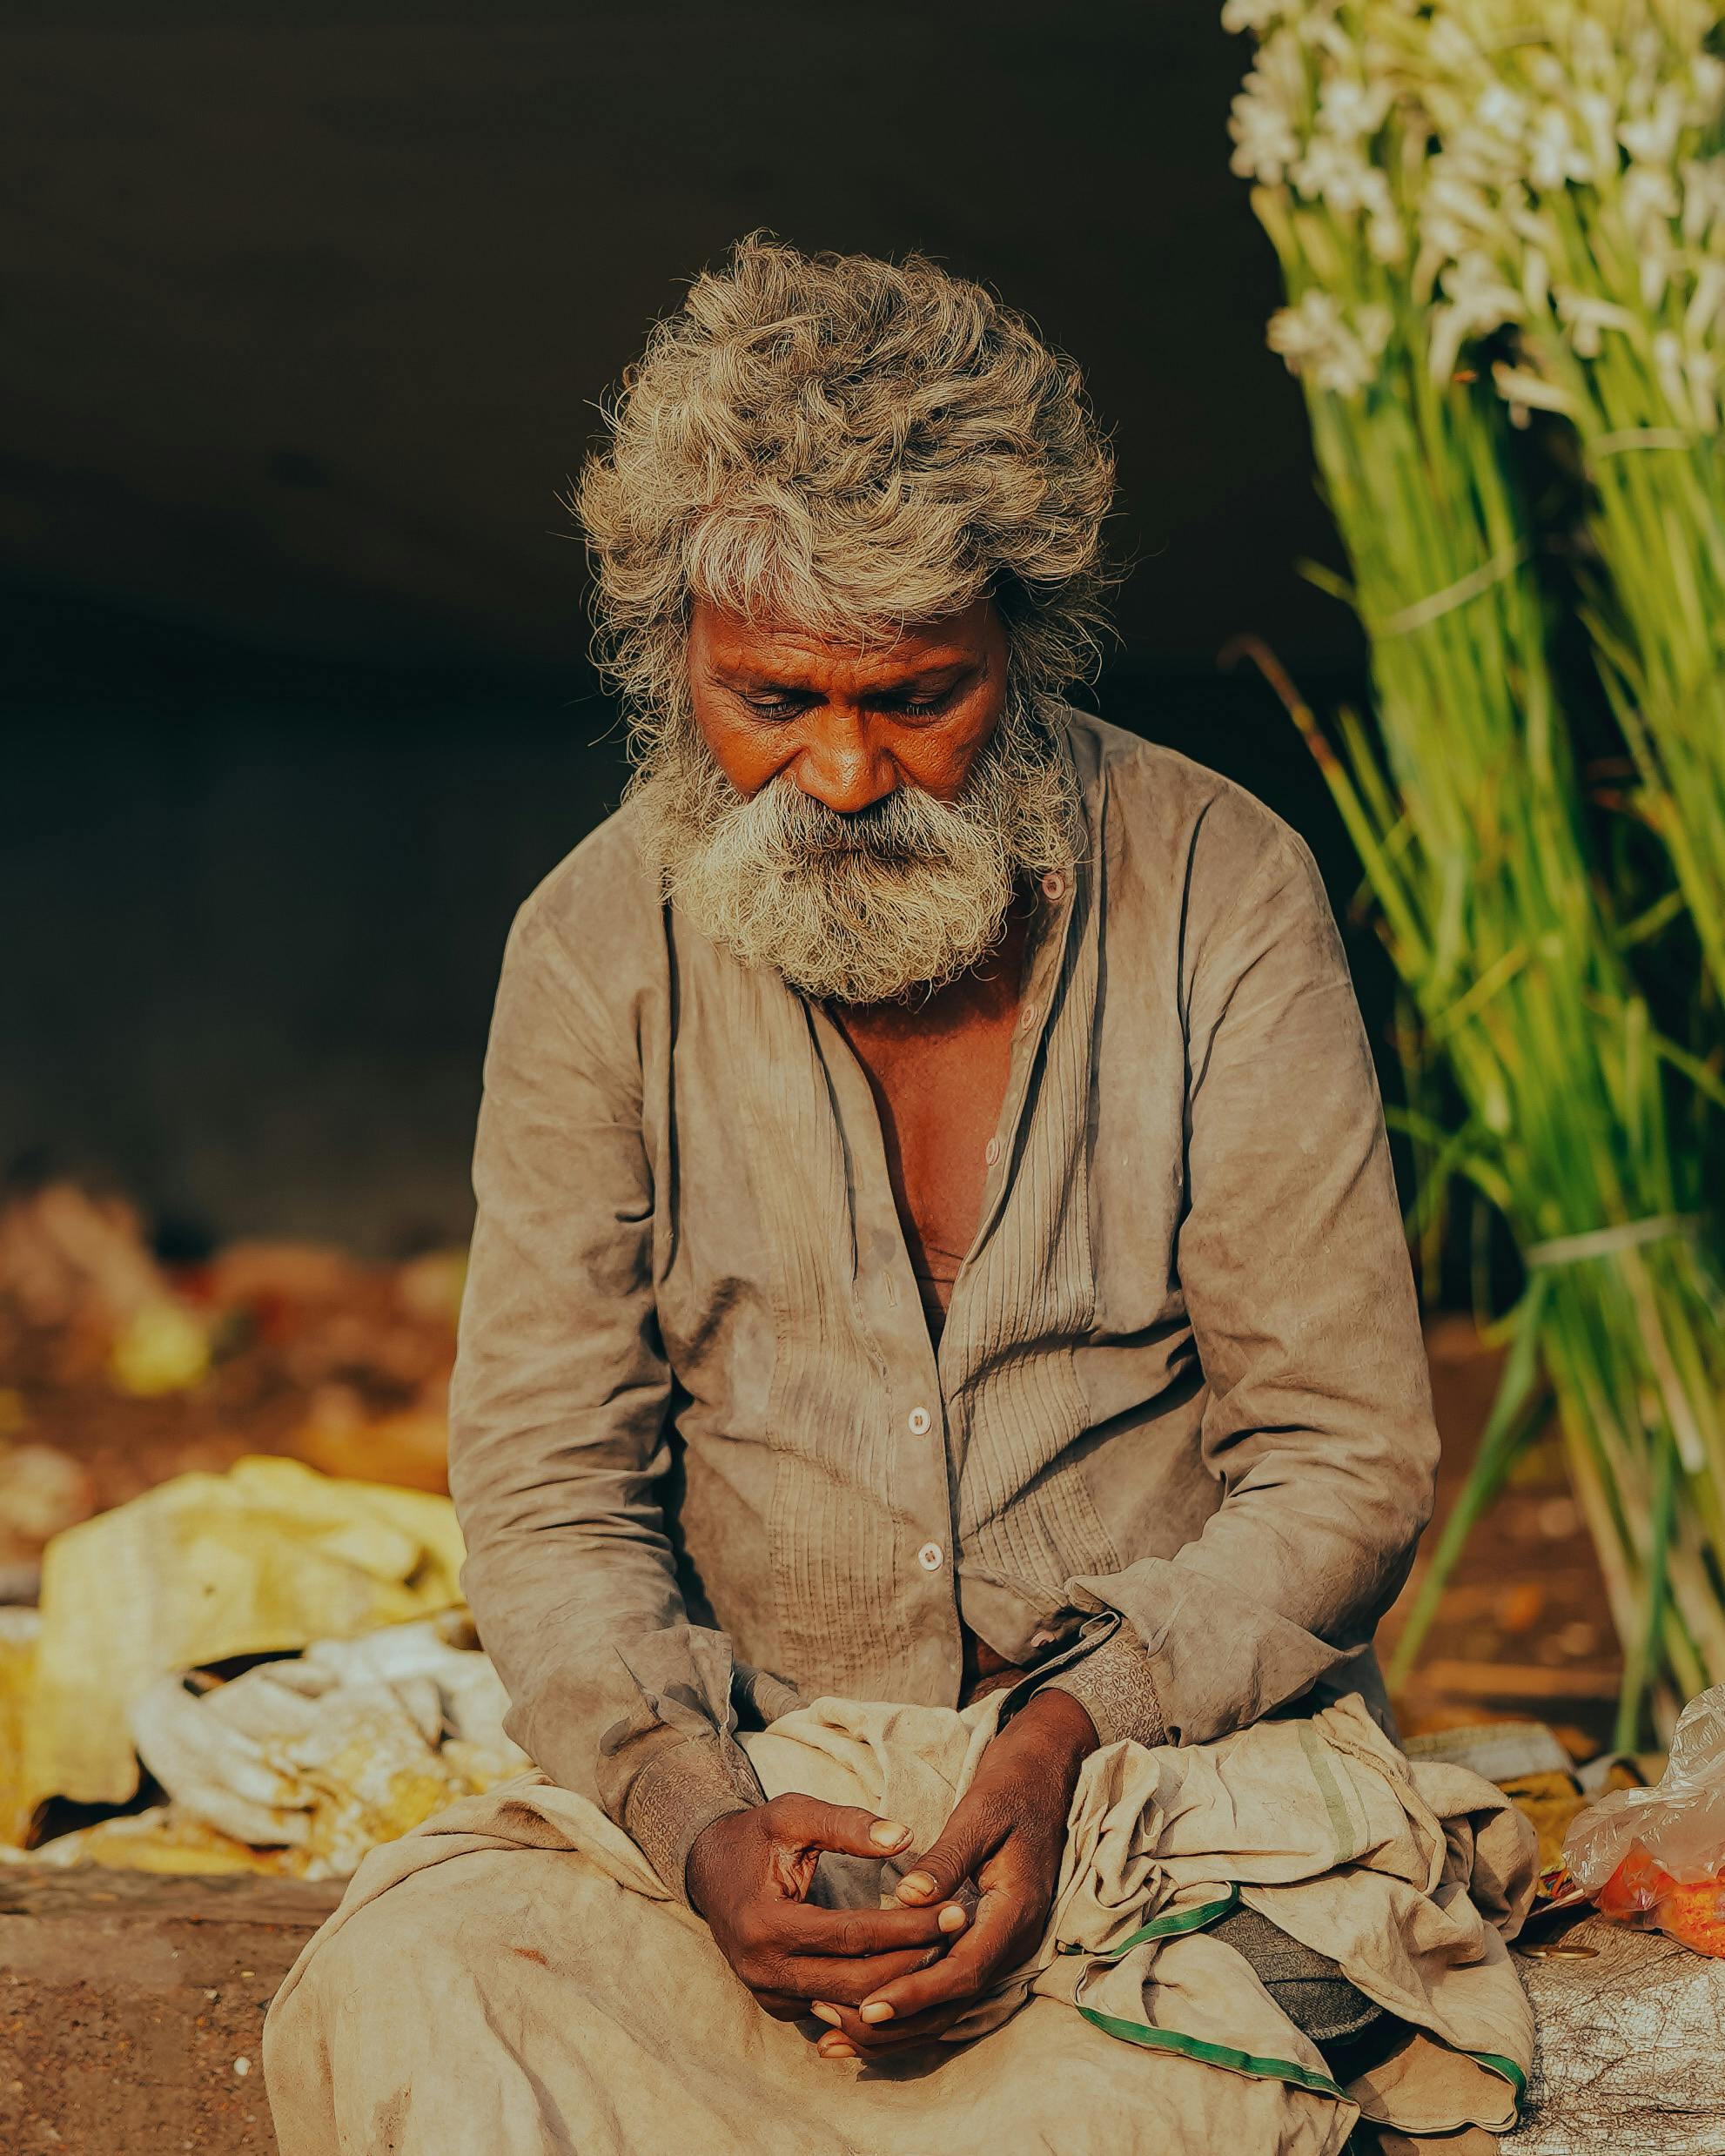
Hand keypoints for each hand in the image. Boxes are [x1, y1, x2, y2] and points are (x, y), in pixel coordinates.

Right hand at [685, 1795, 971, 2027]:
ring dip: (900, 1983)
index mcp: (767, 1923)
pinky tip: (911, 1971)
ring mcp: (768, 1994)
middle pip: (858, 1983)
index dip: (908, 1926)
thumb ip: (848, 1824)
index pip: (854, 1935)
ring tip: (944, 1953)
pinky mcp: (776, 2005)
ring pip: (850, 2005)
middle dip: (914, 1960)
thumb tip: (906, 1837)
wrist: (707, 1868)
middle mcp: (764, 1970)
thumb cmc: (755, 1835)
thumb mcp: (794, 1815)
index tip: (954, 1909)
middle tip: (958, 1933)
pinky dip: (874, 1995)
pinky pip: (834, 2010)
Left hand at [808, 1687, 1097, 2060]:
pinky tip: (867, 2014)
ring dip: (898, 2025)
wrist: (1043, 1778)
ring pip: (950, 2004)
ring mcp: (1004, 1945)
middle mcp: (1014, 1940)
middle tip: (835, 2031)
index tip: (868, 2005)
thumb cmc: (1010, 1790)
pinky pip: (950, 1986)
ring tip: (837, 2036)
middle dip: (898, 2022)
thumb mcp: (979, 1814)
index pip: (963, 1970)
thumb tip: (909, 1898)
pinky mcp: (988, 1941)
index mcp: (1015, 1912)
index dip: (916, 1992)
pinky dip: (911, 2005)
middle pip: (954, 2002)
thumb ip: (947, 1859)